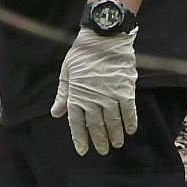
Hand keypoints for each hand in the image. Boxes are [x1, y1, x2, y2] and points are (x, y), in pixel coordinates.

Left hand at [50, 28, 137, 155]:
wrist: (103, 36)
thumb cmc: (82, 53)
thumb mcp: (66, 72)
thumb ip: (62, 94)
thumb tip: (55, 113)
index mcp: (76, 95)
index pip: (77, 123)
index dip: (80, 139)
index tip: (83, 150)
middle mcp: (92, 99)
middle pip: (96, 126)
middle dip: (99, 140)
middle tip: (103, 150)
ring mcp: (109, 95)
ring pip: (113, 122)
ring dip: (115, 135)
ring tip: (117, 144)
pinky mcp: (125, 89)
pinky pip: (128, 110)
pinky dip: (130, 122)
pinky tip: (130, 130)